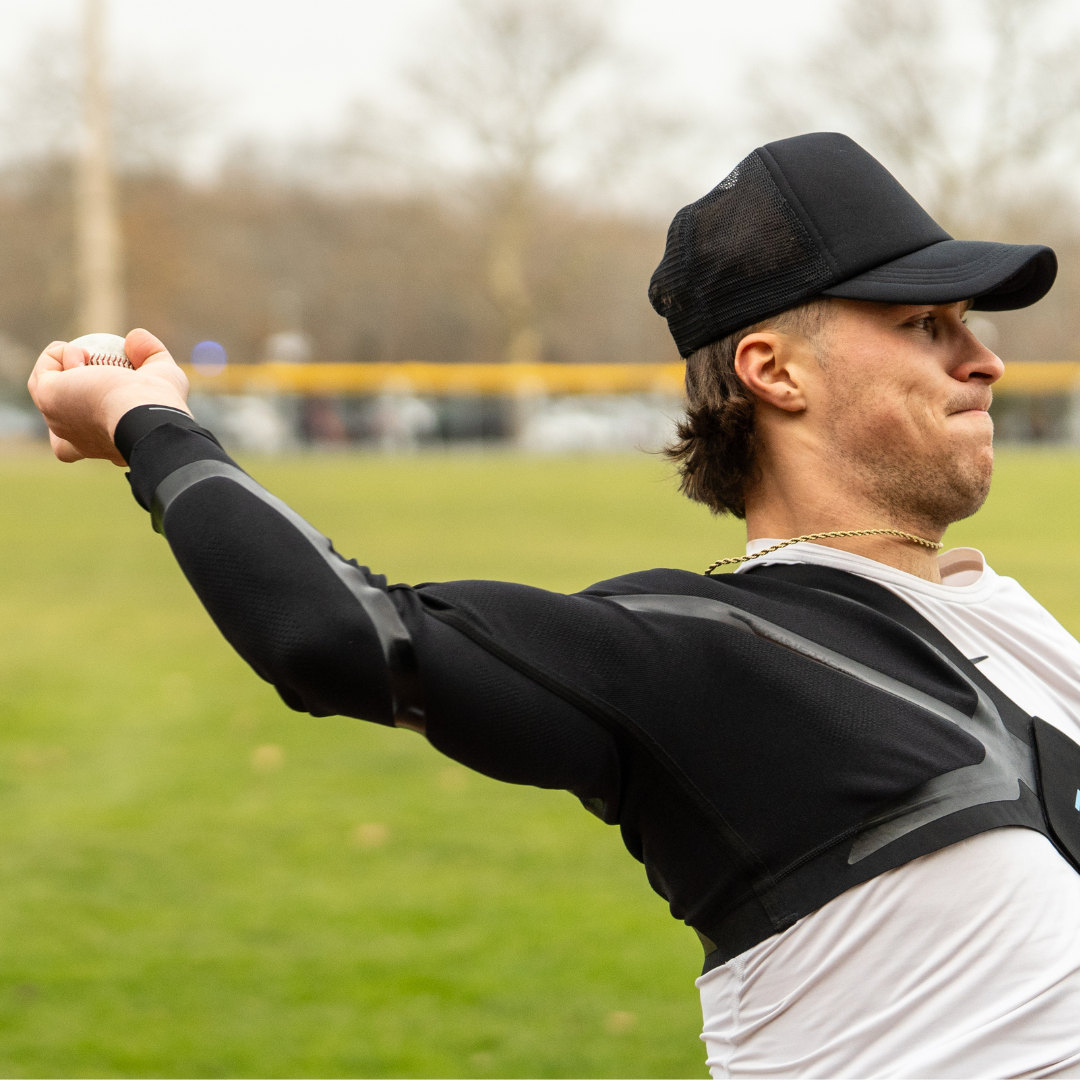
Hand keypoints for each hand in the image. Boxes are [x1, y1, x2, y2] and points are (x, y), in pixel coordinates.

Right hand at [28, 329, 190, 464]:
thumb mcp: (164, 375)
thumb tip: (135, 337)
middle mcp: (75, 442)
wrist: (145, 412)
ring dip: (67, 364)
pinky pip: (45, 370)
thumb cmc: (160, 403)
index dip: (81, 420)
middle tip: (93, 365)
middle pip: (58, 418)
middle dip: (69, 386)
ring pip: (46, 389)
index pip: (78, 447)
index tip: (100, 392)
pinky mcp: (47, 400)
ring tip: (91, 358)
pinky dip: (60, 355)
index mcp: (103, 447)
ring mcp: (58, 422)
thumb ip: (151, 354)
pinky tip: (83, 355)